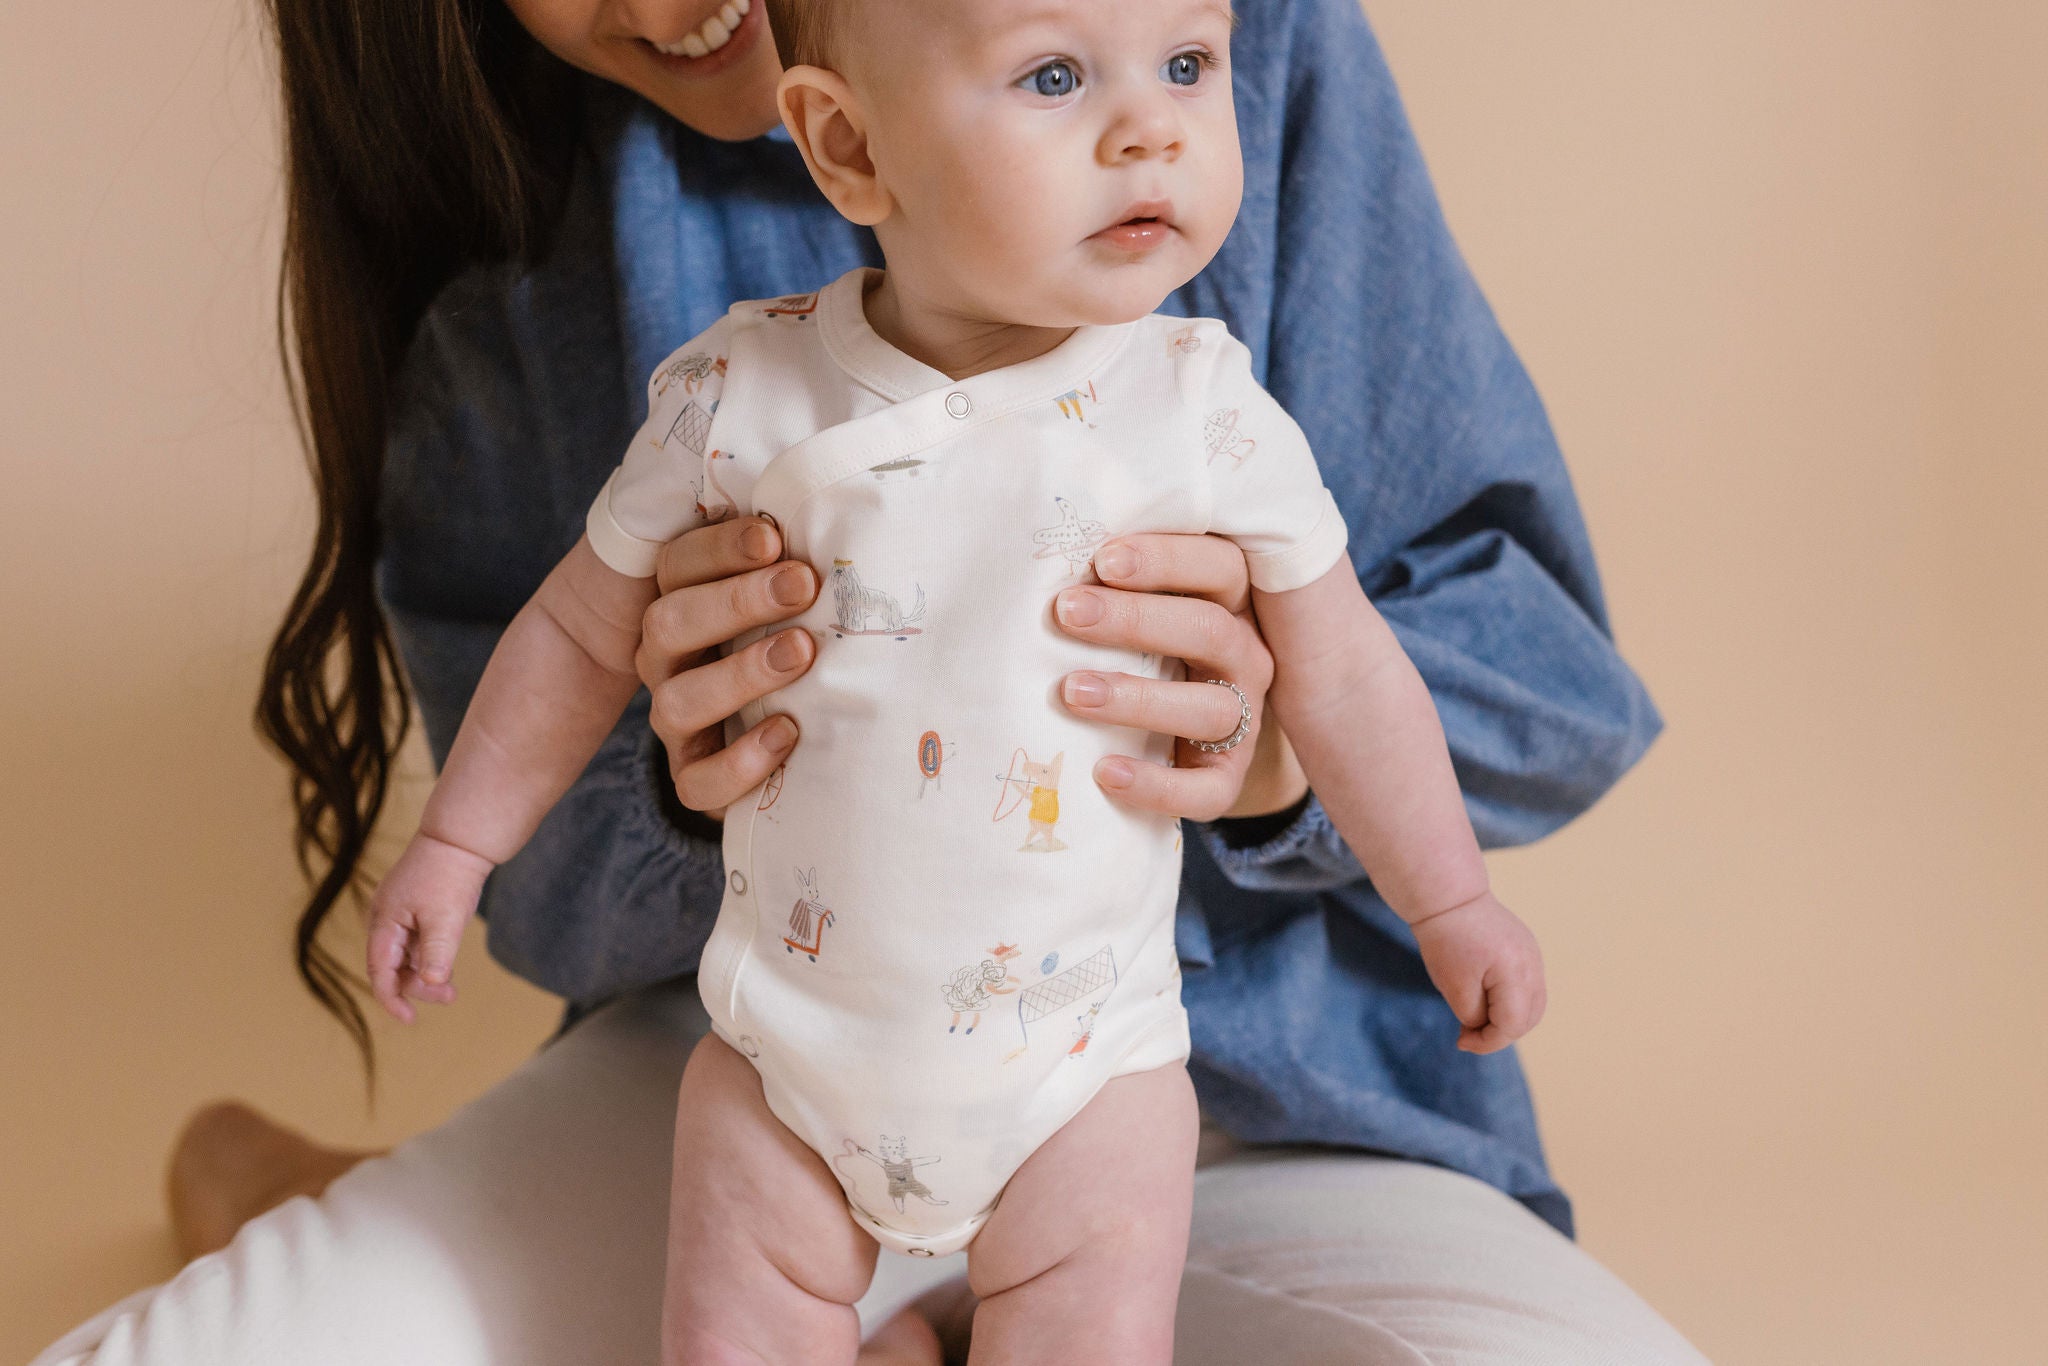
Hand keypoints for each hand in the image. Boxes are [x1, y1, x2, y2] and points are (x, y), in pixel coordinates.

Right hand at [364, 833, 494, 1023]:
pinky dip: (430, 958)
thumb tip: (430, 981)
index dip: (391, 999)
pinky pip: (417, 943)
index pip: (380, 972)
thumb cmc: (449, 874)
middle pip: (393, 968)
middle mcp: (386, 920)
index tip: (409, 1019)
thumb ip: (436, 952)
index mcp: (384, 922)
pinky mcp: (417, 909)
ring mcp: (401, 914)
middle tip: (450, 996)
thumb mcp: (445, 918)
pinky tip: (447, 966)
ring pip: (406, 957)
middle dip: (417, 987)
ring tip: (451, 989)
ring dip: (425, 975)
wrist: (461, 837)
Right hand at [636, 516, 818, 820]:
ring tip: (801, 653)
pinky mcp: (694, 775)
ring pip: (677, 701)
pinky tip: (788, 731)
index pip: (677, 564)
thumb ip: (798, 561)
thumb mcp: (790, 594)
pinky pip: (697, 781)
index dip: (719, 548)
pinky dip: (740, 761)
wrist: (781, 729)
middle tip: (802, 585)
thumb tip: (857, 510)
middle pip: (670, 622)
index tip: (775, 537)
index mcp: (680, 601)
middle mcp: (667, 658)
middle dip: (737, 602)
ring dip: (740, 674)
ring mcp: (675, 719)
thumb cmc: (794, 636)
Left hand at [1054, 533, 1306, 822]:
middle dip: (1134, 619)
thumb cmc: (1137, 648)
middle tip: (1067, 611)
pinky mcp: (1227, 778)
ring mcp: (1244, 719)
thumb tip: (1036, 554)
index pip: (1219, 565)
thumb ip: (1113, 582)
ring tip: (1073, 691)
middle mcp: (1245, 655)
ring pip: (1210, 708)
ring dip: (1138, 698)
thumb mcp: (1138, 607)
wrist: (1175, 740)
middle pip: (1208, 629)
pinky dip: (1156, 784)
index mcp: (1229, 601)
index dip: (1165, 560)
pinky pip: (1206, 790)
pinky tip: (1105, 772)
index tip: (1103, 560)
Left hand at [1409, 892, 1547, 1052]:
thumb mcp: (1455, 987)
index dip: (1488, 1042)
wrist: (1449, 898)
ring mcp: (1533, 955)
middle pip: (1529, 1018)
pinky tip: (1484, 998)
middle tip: (1468, 1033)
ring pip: (1532, 1004)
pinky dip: (1510, 1000)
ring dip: (1507, 1019)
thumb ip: (1475, 1016)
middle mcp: (1532, 966)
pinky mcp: (1526, 948)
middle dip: (1500, 1033)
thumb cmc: (1446, 941)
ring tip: (1475, 1018)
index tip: (1461, 1042)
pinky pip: (1527, 985)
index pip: (1513, 1025)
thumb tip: (1486, 1030)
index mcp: (1516, 974)